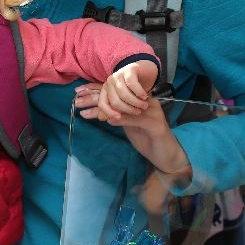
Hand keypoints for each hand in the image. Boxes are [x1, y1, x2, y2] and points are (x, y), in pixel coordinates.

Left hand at [74, 60, 158, 122]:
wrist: (147, 73)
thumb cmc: (136, 92)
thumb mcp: (127, 103)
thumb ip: (119, 112)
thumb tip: (109, 120)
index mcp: (106, 91)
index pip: (102, 104)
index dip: (109, 112)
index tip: (120, 117)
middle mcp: (109, 82)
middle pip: (115, 101)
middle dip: (128, 109)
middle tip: (139, 111)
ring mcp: (118, 75)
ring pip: (124, 94)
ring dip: (136, 102)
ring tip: (144, 105)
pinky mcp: (129, 70)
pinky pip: (132, 85)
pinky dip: (139, 93)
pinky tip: (144, 96)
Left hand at [75, 82, 189, 177]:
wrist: (167, 155)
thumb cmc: (148, 140)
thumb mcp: (129, 125)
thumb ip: (118, 115)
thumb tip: (100, 111)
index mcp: (139, 99)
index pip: (116, 91)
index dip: (97, 89)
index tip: (78, 91)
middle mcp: (146, 102)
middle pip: (118, 95)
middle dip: (95, 97)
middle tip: (77, 101)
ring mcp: (152, 112)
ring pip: (125, 105)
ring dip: (103, 109)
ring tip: (86, 113)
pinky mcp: (156, 125)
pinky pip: (135, 119)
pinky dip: (121, 120)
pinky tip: (109, 121)